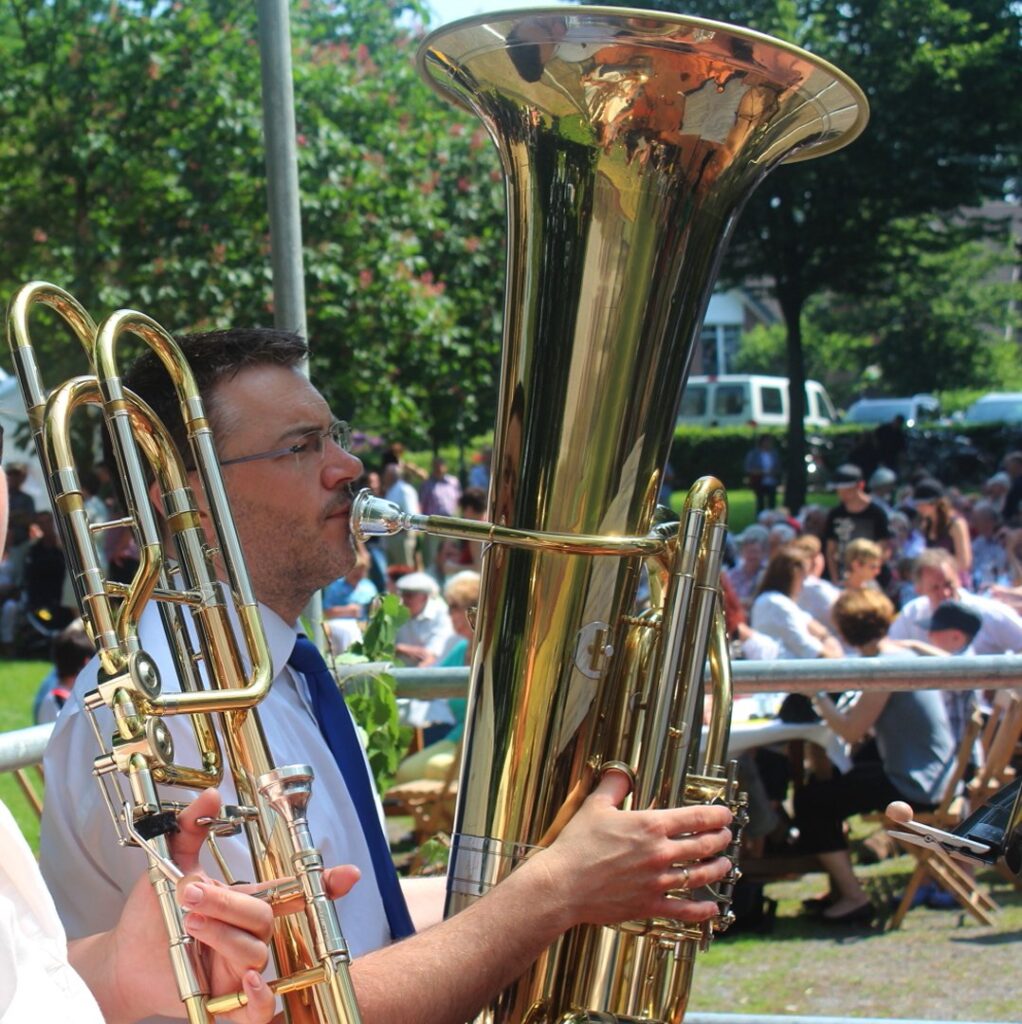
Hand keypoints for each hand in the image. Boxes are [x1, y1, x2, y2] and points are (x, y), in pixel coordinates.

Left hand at [98, 789, 359, 1023]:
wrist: (122, 961)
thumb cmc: (153, 917)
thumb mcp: (171, 867)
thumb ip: (190, 829)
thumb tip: (209, 796)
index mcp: (246, 904)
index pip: (294, 893)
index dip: (328, 884)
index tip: (349, 874)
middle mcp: (250, 936)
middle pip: (264, 917)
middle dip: (230, 903)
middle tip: (191, 893)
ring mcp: (242, 971)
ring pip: (256, 953)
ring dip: (223, 936)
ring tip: (190, 922)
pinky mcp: (229, 1005)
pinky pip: (258, 1009)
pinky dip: (258, 998)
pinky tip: (246, 980)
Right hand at [533, 771, 732, 929]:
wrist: (563, 884)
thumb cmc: (577, 845)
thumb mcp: (594, 806)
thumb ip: (613, 786)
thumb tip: (621, 772)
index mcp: (650, 826)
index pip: (695, 818)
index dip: (716, 815)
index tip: (725, 814)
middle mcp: (660, 853)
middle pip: (703, 845)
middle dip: (720, 839)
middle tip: (727, 836)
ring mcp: (657, 882)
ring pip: (699, 876)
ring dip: (717, 869)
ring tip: (725, 864)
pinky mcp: (650, 905)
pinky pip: (684, 910)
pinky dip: (702, 910)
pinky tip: (711, 908)